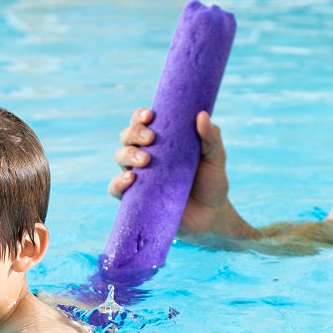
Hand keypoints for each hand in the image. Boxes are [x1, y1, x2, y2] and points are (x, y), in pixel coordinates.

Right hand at [107, 108, 238, 235]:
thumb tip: (201, 115)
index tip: (150, 116)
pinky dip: (118, 182)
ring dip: (128, 154)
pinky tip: (131, 179)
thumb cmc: (211, 182)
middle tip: (150, 139)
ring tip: (145, 161)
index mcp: (162, 141)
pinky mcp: (135, 198)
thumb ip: (211, 137)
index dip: (140, 116)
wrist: (211, 217)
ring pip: (120, 157)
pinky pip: (116, 188)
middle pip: (127, 136)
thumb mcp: (215, 158)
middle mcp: (146, 155)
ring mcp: (139, 176)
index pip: (142, 122)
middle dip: (134, 133)